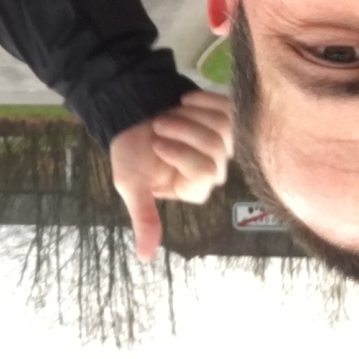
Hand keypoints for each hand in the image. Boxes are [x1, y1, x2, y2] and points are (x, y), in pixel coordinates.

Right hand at [108, 90, 232, 261]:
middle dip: (184, 131)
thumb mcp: (130, 185)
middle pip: (215, 149)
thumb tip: (145, 258)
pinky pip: (228, 108)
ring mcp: (222, 142)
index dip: (182, 155)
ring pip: (223, 127)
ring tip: (169, 113)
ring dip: (192, 115)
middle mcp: (213, 169)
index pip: (203, 173)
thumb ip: (144, 218)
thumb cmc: (130, 150)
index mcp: (193, 188)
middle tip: (159, 123)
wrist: (132, 112)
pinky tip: (186, 100)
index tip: (157, 144)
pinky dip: (205, 101)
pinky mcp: (225, 117)